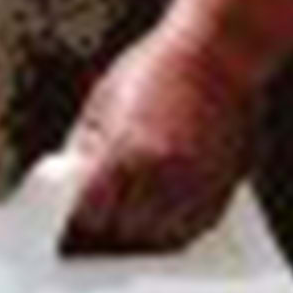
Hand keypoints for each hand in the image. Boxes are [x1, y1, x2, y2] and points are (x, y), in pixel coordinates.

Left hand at [60, 20, 261, 253]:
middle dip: (108, 231)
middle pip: (123, 234)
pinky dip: (175, 229)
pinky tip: (164, 214)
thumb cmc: (160, 66)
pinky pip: (193, 229)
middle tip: (101, 222)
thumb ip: (84, 147)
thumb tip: (70, 183)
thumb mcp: (103, 100)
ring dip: (143, 235)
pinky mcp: (223, 187)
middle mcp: (160, 176)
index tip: (74, 219)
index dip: (79, 219)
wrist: (221, 52)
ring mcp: (195, 186)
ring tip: (132, 221)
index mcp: (123, 154)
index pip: (89, 215)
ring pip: (160, 240)